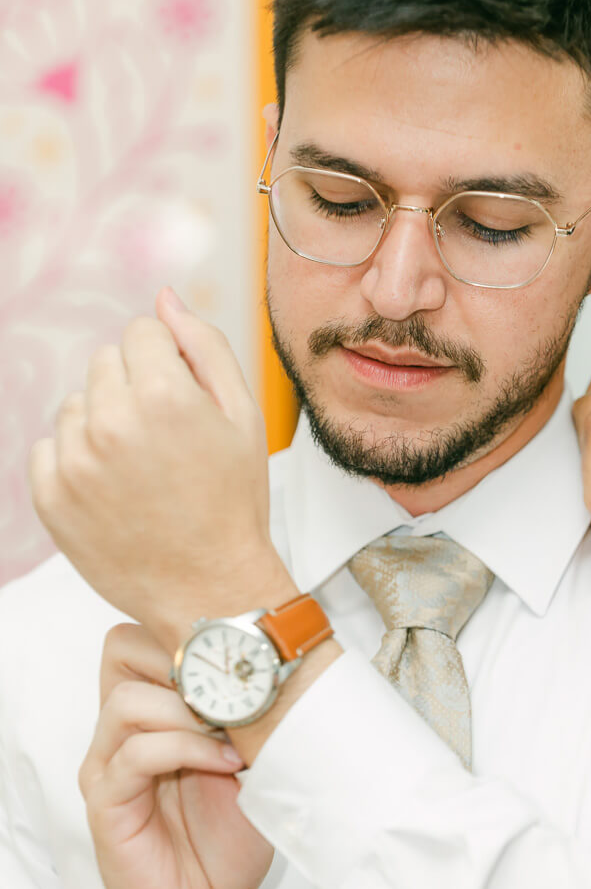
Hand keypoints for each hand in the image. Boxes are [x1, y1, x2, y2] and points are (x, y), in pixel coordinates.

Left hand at [28, 288, 295, 647]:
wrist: (209, 588)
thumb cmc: (233, 503)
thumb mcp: (243, 416)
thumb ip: (205, 346)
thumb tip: (165, 299)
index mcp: (163, 395)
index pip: (142, 332)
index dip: (168, 363)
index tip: (183, 401)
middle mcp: (110, 423)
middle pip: (106, 363)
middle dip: (134, 387)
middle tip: (166, 441)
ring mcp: (74, 462)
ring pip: (77, 404)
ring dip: (103, 423)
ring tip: (140, 469)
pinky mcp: (50, 497)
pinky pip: (49, 447)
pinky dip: (75, 461)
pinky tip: (112, 489)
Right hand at [81, 621, 273, 888]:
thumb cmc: (228, 840)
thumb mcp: (252, 760)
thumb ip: (250, 713)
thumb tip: (283, 663)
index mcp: (151, 710)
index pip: (142, 635)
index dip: (188, 634)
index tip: (245, 659)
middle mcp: (121, 729)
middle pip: (122, 649)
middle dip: (182, 661)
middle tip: (233, 691)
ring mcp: (108, 764)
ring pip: (128, 700)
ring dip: (188, 711)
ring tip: (232, 737)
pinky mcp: (107, 803)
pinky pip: (135, 754)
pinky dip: (185, 750)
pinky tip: (224, 765)